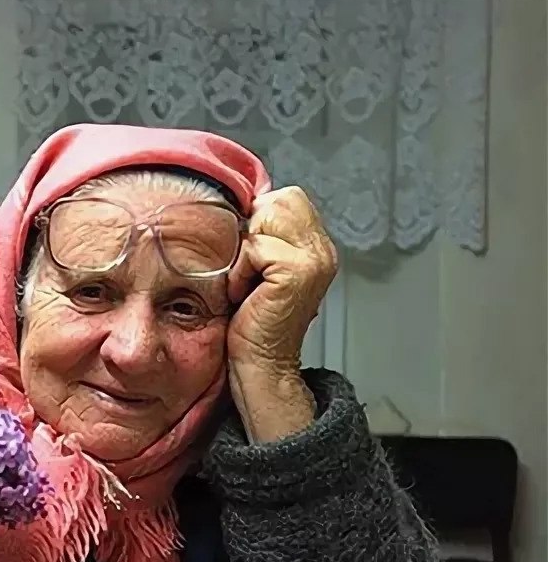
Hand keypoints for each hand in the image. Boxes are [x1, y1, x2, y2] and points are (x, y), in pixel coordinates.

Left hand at [227, 186, 338, 374]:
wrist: (260, 364)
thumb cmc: (252, 322)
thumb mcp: (258, 269)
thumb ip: (262, 236)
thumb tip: (241, 207)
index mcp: (316, 247)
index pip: (287, 198)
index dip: (258, 219)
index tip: (249, 255)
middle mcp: (322, 251)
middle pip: (278, 201)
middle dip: (251, 232)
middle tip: (248, 270)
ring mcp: (314, 260)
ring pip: (265, 220)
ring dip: (244, 253)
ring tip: (247, 282)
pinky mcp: (297, 271)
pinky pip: (254, 248)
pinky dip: (240, 271)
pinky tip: (246, 294)